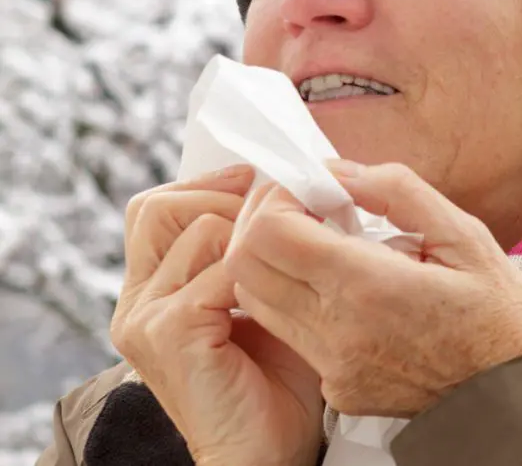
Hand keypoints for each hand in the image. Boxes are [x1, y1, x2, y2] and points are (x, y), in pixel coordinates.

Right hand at [110, 166, 323, 465]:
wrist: (267, 450)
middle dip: (226, 200)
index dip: (206, 186)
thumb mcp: (258, 298)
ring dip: (252, 235)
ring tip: (283, 259)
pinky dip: (256, 272)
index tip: (252, 182)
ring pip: (199, 229)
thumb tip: (274, 195)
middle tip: (275, 215)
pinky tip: (277, 294)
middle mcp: (139, 301)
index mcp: (153, 289)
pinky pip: (218, 270)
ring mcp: (147, 317)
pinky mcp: (169, 333)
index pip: (157, 208)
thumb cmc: (275, 379)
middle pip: (161, 207)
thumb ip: (251, 251)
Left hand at [224, 161, 521, 417]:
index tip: (316, 188)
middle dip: (264, 221)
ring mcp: (331, 366)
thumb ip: (399, 192)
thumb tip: (344, 173)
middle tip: (308, 207)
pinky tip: (346, 287)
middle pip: (245, 264)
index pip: (270, 232)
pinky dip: (299, 299)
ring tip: (325, 243)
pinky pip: (290, 334)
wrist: (512, 401)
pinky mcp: (335, 389)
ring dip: (275, 261)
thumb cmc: (500, 318)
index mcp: (368, 285)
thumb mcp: (466, 236)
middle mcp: (336, 330)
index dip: (280, 197)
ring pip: (256, 300)